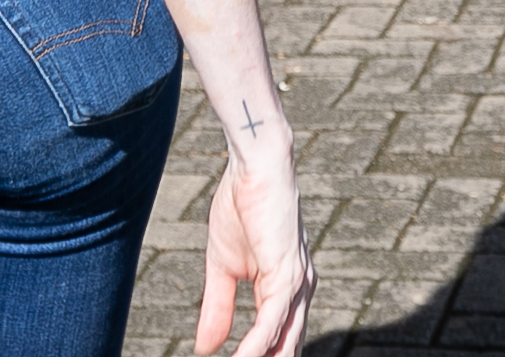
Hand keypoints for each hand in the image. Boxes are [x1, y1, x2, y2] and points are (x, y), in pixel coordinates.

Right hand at [194, 141, 310, 356]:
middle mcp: (300, 293)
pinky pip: (272, 322)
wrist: (254, 166)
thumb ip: (217, 308)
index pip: (278, 345)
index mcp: (287, 292)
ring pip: (283, 344)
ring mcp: (297, 285)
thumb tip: (205, 348)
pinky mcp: (287, 273)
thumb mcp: (222, 267)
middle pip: (287, 351)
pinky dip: (255, 347)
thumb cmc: (242, 207)